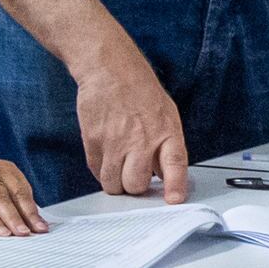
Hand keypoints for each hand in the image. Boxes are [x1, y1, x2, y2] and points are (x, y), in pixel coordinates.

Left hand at [0, 155, 45, 235]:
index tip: (3, 234)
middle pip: (1, 195)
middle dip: (13, 216)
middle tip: (22, 233)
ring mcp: (1, 167)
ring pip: (17, 191)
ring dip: (29, 212)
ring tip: (39, 228)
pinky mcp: (13, 171)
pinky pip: (25, 189)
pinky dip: (32, 206)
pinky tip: (39, 220)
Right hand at [74, 48, 190, 200]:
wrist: (109, 68)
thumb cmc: (139, 89)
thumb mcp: (165, 114)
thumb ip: (166, 145)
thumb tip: (164, 176)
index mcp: (166, 130)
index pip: (175, 165)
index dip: (175, 186)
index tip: (174, 199)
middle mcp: (141, 138)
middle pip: (136, 184)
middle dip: (135, 187)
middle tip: (135, 176)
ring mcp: (115, 141)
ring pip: (113, 184)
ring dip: (116, 183)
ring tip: (120, 169)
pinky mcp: (93, 140)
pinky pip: (96, 171)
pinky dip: (101, 170)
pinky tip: (107, 157)